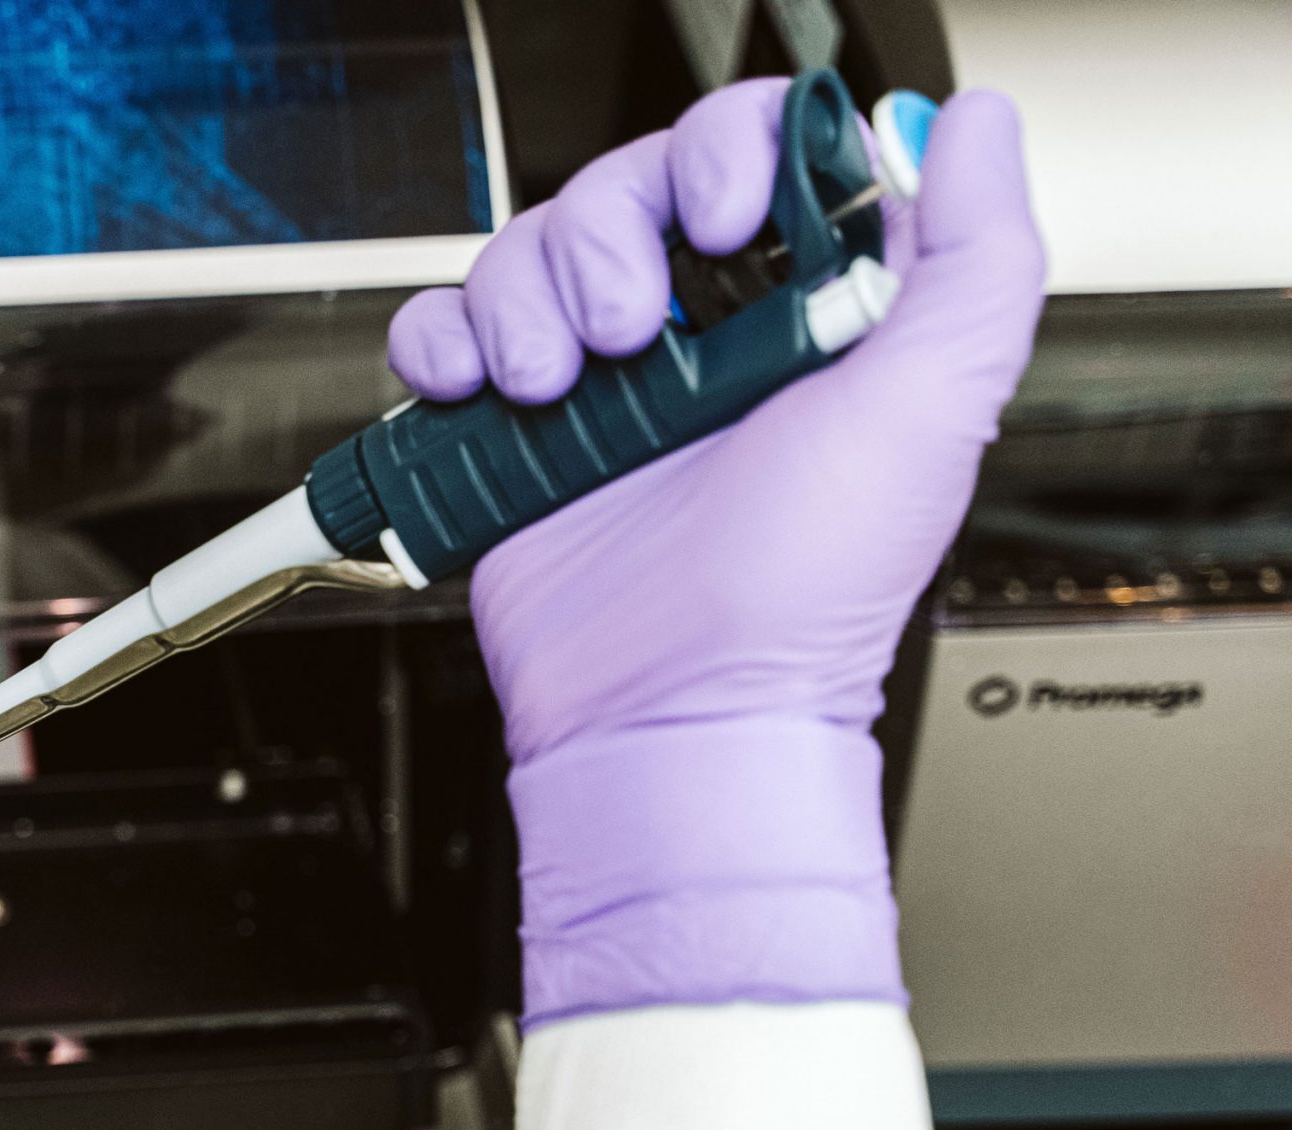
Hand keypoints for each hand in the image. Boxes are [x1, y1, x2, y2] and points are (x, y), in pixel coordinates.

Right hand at [386, 81, 1045, 1025]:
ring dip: (525, 299)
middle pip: (621, 187)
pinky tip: (477, 390)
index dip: (722, 158)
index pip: (748, 159)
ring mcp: (590, 385)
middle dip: (610, 239)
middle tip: (633, 334)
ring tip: (558, 388)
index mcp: (797, 316)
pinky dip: (438, 340)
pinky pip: (440, 330)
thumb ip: (979, 256)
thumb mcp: (933, 409)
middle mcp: (693, 341)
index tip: (727, 222)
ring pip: (525, 249)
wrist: (671, 711)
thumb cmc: (801, 597)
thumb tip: (976, 129)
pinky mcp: (503, 434)